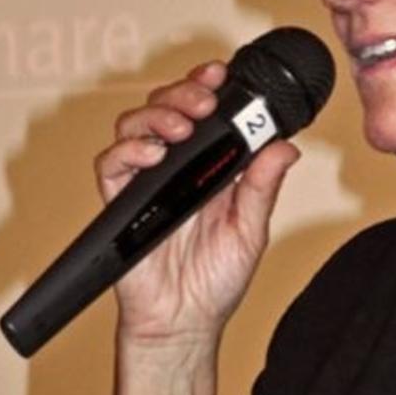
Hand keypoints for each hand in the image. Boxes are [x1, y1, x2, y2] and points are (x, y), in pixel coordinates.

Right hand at [94, 61, 299, 342]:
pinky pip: (111, 164)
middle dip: (183, 92)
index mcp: (209, 167)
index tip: (221, 72)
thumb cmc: (216, 279)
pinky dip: (128, 151)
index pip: (202, 111)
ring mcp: (144, 181)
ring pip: (135, 125)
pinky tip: (153, 155)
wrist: (184, 322)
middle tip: (204, 98)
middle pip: (165, 107)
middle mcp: (174, 167)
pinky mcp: (119, 201)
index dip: (206, 85)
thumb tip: (285, 147)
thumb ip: (262, 187)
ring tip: (182, 126)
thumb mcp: (251, 230)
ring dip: (158, 114)